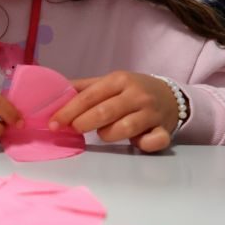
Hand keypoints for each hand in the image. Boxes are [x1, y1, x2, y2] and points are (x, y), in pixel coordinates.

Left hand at [51, 71, 179, 152]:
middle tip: (73, 129)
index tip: (53, 123)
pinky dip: (143, 144)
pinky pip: (154, 140)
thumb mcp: (109, 83)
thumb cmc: (131, 91)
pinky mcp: (164, 130)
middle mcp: (136, 95)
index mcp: (119, 80)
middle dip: (83, 123)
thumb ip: (83, 88)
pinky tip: (136, 143)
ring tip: (102, 134)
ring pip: (125, 128)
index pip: (89, 96)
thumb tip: (53, 93)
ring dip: (107, 134)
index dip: (68, 111)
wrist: (171, 96)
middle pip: (105, 112)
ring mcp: (152, 113)